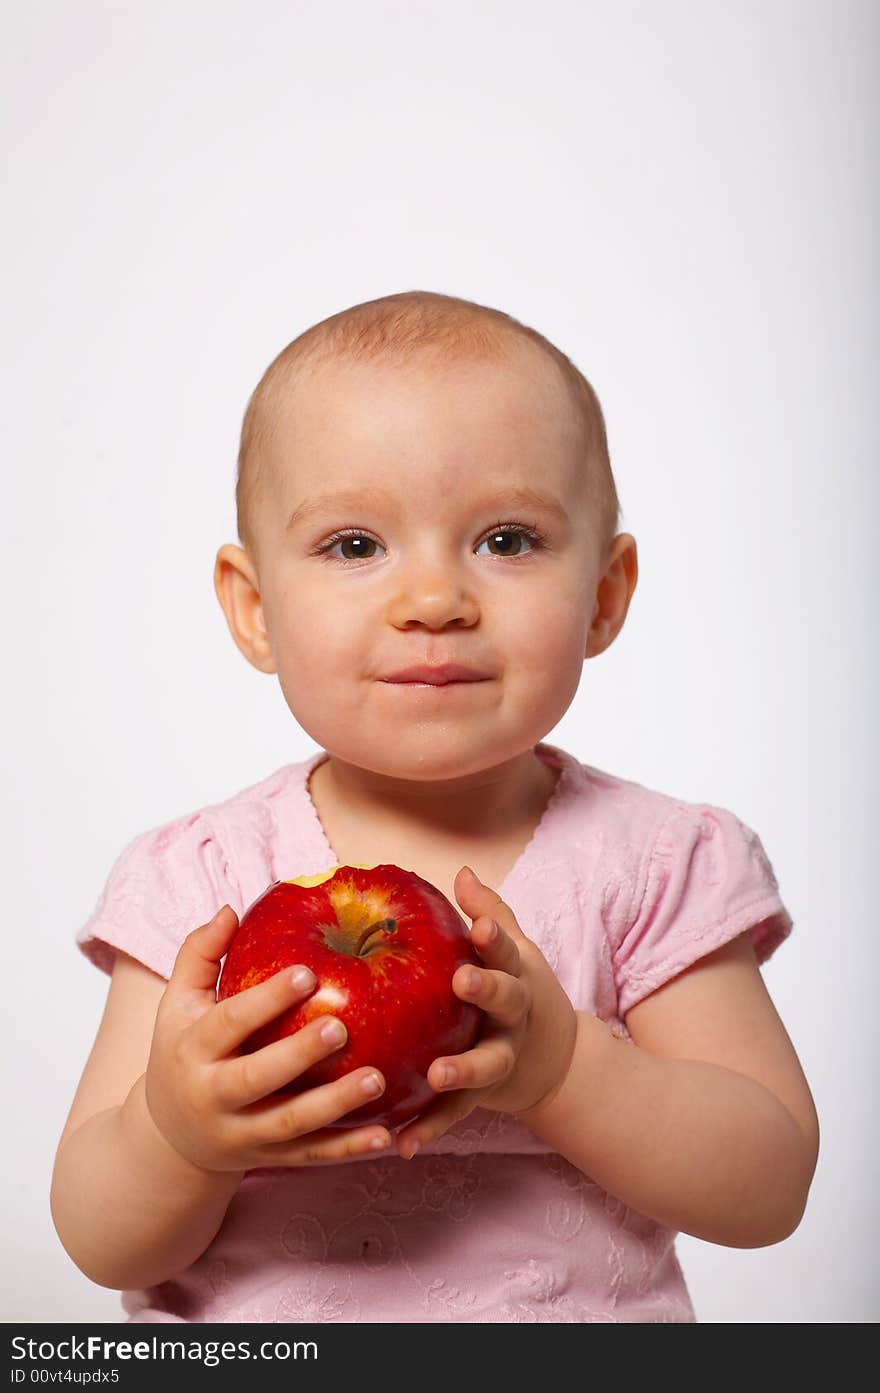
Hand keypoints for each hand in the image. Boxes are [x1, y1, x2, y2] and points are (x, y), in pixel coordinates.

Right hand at [143, 905, 393, 1171]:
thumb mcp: (177, 1003)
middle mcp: (213, 1095)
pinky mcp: (268, 1159)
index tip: (308, 972)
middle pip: (257, 1079)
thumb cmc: (182, 1050)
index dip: (266, 999)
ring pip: (290, 1124)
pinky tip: (385, 1136)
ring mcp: (242, 1133)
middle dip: (299, 1055)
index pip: (229, 1022)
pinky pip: (310, 1156)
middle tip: (343, 1027)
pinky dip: (347, 1149)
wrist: (169, 1138)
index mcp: (193, 1049)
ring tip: (377, 1080)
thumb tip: (230, 910)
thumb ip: (199, 953)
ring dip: (335, 1106)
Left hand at [394, 866, 576, 1158]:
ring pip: (485, 1065)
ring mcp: (502, 1057)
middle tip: (463, 981)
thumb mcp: (516, 951)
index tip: (480, 923)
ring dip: (462, 1069)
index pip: (507, 949)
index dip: (495, 935)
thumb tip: (462, 870)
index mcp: (516, 976)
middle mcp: (514, 1016)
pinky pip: (457, 1114)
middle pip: (506, 1001)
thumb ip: (490, 913)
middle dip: (486, 990)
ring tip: (437, 1073)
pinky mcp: (485, 1095)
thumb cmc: (520, 990)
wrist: (556, 1059)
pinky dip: (431, 1129)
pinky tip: (403, 1144)